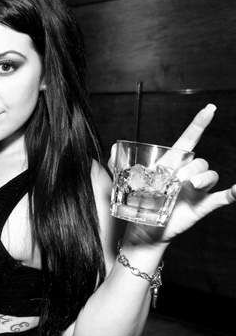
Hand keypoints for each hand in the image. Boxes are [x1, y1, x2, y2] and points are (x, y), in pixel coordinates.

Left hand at [118, 105, 235, 244]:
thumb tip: (112, 148)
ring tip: (190, 184)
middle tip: (178, 178)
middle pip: (200, 161)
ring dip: (204, 177)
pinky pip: (222, 197)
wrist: (143, 227)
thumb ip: (118, 164)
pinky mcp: (202, 205)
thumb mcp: (125, 181)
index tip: (209, 108)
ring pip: (211, 175)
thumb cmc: (138, 201)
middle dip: (192, 167)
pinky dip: (233, 193)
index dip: (199, 124)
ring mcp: (197, 189)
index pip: (189, 139)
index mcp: (172, 163)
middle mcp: (187, 173)